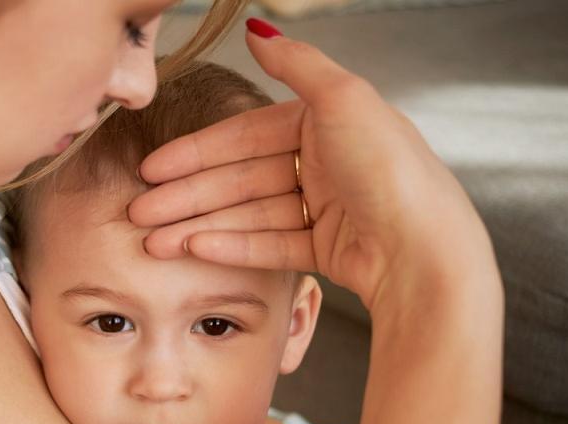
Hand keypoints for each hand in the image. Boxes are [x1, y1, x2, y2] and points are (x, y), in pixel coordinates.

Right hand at [129, 22, 497, 311]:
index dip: (195, 153)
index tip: (154, 170)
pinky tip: (195, 248)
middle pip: (239, 179)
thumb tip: (257, 29)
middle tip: (141, 213)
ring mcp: (323, 208)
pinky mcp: (326, 248)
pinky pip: (267, 244)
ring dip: (198, 226)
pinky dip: (231, 245)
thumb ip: (296, 63)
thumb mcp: (344, 99)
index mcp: (326, 123)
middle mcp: (323, 163)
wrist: (425, 250)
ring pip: (246, 214)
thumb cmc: (393, 170)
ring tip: (155, 241)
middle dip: (187, 197)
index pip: (244, 137)